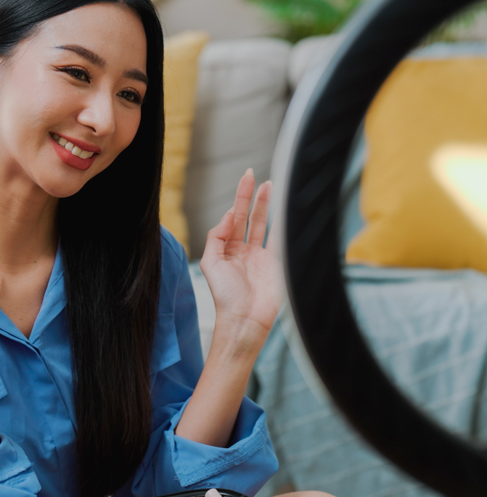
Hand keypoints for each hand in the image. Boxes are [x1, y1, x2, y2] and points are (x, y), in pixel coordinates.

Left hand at [200, 169, 283, 351]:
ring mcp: (262, 257)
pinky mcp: (276, 263)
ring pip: (264, 224)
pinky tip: (285, 209)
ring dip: (266, 205)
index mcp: (228, 250)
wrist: (245, 319)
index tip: (243, 185)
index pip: (233, 220)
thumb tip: (229, 214)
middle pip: (249, 217)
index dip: (237, 202)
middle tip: (253, 176)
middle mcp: (245, 251)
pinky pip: (280, 239)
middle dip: (251, 197)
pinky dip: (283, 224)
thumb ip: (216, 236)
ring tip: (270, 185)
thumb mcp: (211, 262)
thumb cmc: (225, 295)